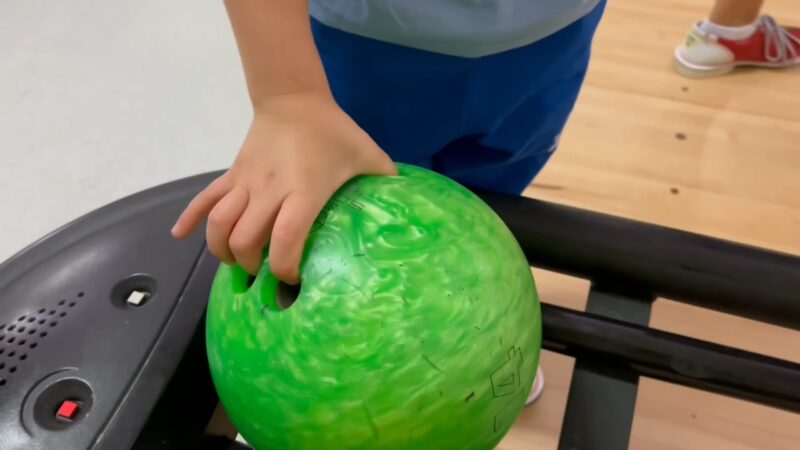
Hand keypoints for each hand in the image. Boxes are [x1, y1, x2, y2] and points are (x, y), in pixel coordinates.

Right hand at [171, 91, 395, 282]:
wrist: (294, 99)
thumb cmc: (334, 132)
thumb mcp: (367, 155)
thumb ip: (386, 182)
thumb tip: (409, 210)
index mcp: (303, 190)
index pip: (285, 238)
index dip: (284, 266)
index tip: (293, 280)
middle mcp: (269, 190)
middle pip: (245, 239)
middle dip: (252, 266)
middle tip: (265, 276)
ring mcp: (245, 182)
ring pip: (219, 224)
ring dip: (223, 251)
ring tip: (236, 265)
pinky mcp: (232, 175)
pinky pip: (204, 199)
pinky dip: (190, 219)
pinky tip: (180, 236)